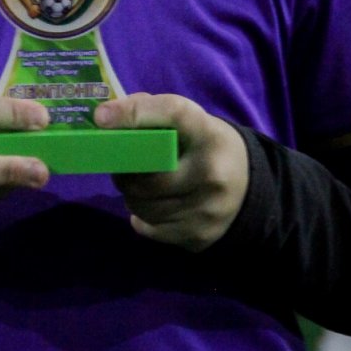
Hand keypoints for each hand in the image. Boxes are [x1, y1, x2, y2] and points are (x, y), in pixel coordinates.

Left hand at [94, 94, 248, 251]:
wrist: (248, 188)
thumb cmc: (207, 147)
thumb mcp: (192, 121)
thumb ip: (153, 113)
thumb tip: (105, 117)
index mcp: (210, 135)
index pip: (173, 114)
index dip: (134, 113)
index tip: (102, 118)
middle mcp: (211, 173)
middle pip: (145, 176)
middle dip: (123, 172)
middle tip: (121, 165)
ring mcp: (206, 210)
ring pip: (142, 205)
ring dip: (130, 194)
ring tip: (138, 184)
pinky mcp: (198, 237)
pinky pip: (148, 227)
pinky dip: (142, 215)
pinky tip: (152, 204)